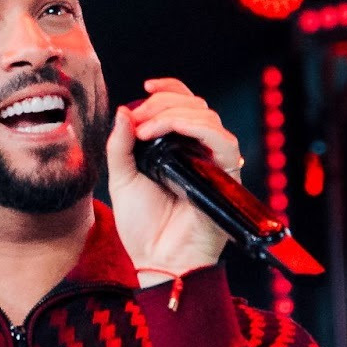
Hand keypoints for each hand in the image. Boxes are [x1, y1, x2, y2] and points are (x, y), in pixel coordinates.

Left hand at [105, 77, 239, 277]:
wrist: (158, 260)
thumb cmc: (142, 227)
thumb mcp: (122, 179)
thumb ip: (120, 146)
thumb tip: (123, 111)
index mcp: (177, 149)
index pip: (184, 105)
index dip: (170, 89)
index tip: (146, 86)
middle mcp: (199, 152)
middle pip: (195, 105)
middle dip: (164, 103)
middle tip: (140, 119)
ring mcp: (214, 163)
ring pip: (208, 117)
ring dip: (174, 113)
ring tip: (147, 129)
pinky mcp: (226, 177)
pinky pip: (222, 141)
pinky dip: (196, 128)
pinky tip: (170, 131)